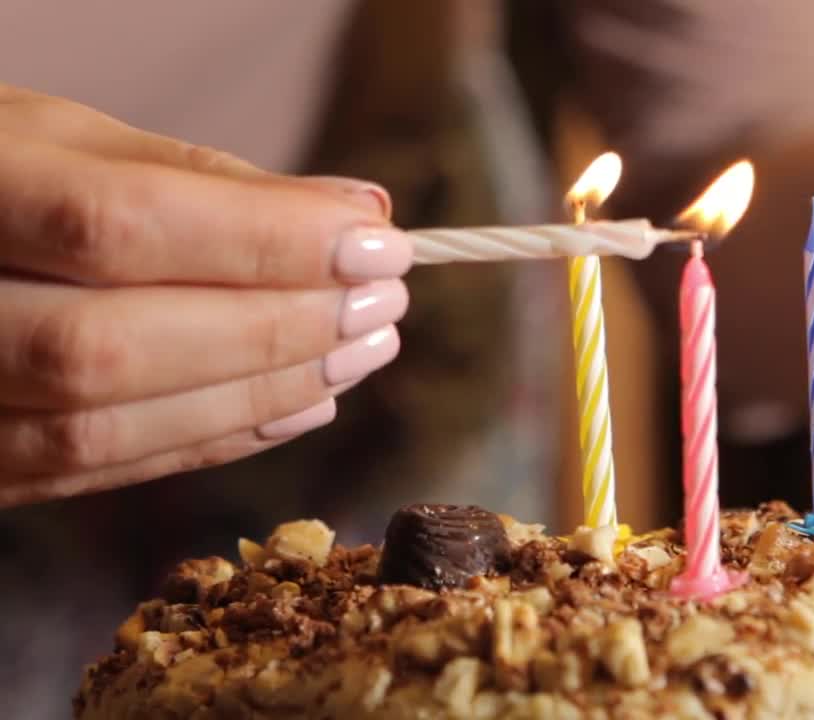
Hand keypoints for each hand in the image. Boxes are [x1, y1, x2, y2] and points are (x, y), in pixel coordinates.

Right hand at [0, 85, 413, 507]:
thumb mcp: (62, 140)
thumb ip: (201, 179)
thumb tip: (354, 210)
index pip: (117, 227)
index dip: (262, 242)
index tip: (376, 242)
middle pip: (112, 344)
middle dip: (275, 327)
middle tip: (383, 302)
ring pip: (106, 424)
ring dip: (261, 392)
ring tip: (360, 351)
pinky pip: (100, 471)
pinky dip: (216, 436)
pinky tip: (302, 402)